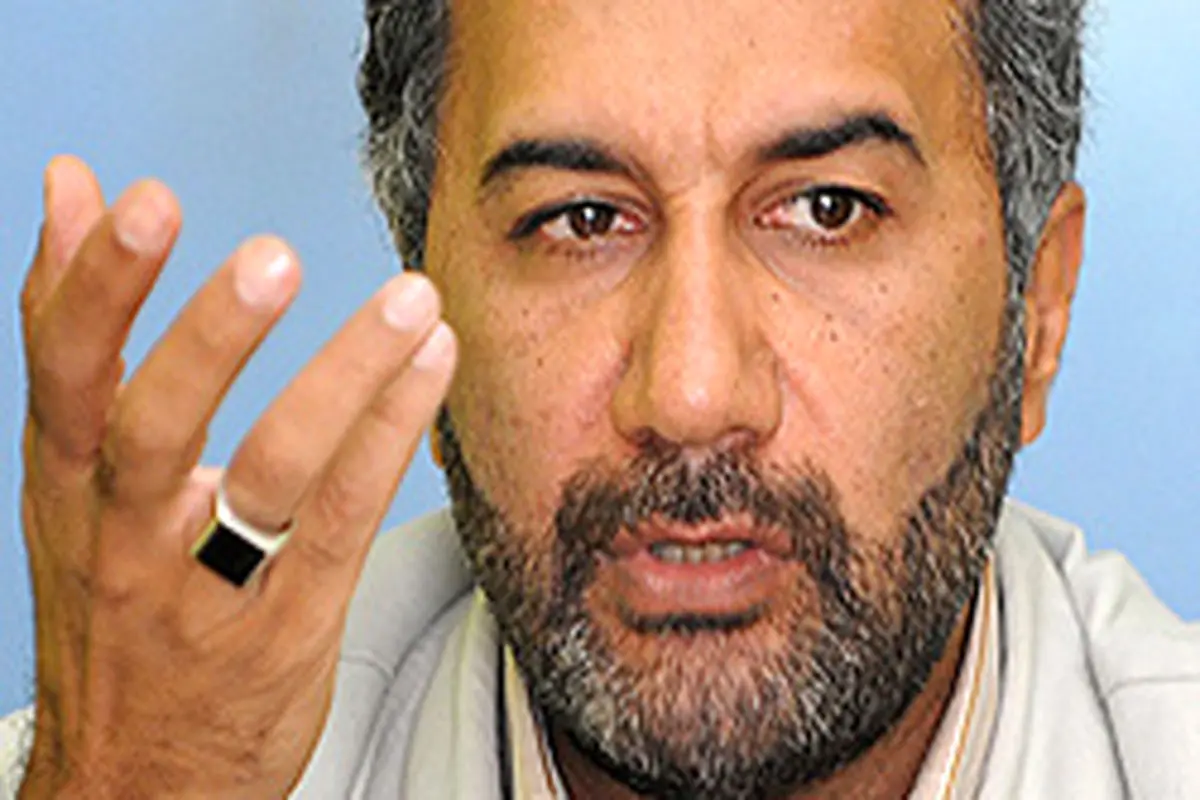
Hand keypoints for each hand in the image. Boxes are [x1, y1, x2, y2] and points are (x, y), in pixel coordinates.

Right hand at [16, 156, 455, 797]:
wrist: (134, 782)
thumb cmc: (116, 604)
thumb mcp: (73, 478)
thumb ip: (79, 334)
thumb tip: (67, 188)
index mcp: (66, 490)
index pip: (61, 375)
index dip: (91, 287)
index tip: (134, 198)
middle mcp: (123, 540)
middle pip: (151, 428)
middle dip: (209, 339)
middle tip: (273, 256)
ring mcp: (206, 595)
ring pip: (269, 476)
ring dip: (342, 382)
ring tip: (411, 302)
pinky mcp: (284, 634)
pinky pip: (340, 527)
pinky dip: (386, 443)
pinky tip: (428, 374)